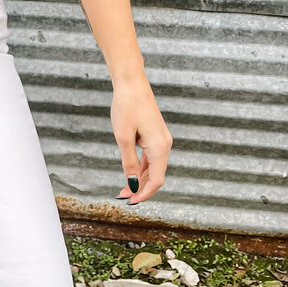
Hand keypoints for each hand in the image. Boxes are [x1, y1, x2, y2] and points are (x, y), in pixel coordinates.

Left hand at [110, 76, 170, 204]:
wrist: (132, 83)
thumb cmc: (127, 107)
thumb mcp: (123, 138)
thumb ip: (129, 163)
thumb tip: (133, 185)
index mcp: (160, 148)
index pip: (156, 180)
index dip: (144, 194)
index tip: (130, 203)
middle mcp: (165, 145)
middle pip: (156, 175)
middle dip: (140, 188)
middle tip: (122, 196)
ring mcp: (161, 139)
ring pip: (153, 166)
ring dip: (140, 178)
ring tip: (124, 188)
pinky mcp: (156, 134)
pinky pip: (151, 156)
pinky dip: (141, 166)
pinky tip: (131, 172)